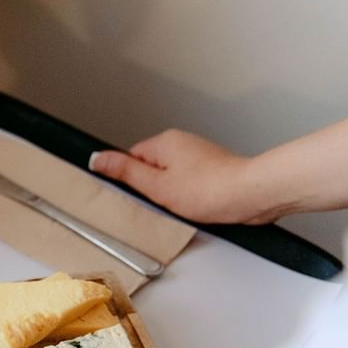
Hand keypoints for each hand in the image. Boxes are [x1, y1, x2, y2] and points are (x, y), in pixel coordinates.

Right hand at [89, 129, 280, 224]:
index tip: (138, 194)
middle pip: (151, 166)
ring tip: (182, 205)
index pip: (131, 157)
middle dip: (153, 187)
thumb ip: (124, 172)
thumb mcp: (156, 185)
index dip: (131, 179)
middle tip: (161, 202)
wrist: (250, 194)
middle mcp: (181, 142)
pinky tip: (195, 205)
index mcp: (164, 142)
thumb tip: (97, 158)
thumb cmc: (209, 190)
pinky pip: (188, 181)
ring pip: (170, 175)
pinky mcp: (211, 168)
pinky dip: (188, 194)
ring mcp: (198, 154)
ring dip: (171, 192)